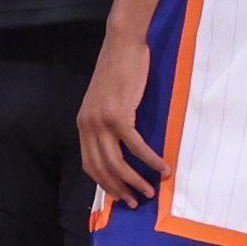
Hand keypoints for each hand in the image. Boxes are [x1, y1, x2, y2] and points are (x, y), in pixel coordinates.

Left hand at [77, 35, 167, 207]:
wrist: (122, 43)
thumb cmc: (118, 68)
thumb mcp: (105, 98)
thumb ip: (107, 120)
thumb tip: (120, 141)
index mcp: (84, 123)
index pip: (90, 164)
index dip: (105, 184)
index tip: (119, 195)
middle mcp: (88, 126)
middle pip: (102, 169)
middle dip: (119, 189)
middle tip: (134, 202)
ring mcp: (102, 122)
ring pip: (117, 163)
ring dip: (135, 181)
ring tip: (150, 191)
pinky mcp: (119, 116)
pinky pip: (136, 147)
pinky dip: (150, 161)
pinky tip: (162, 168)